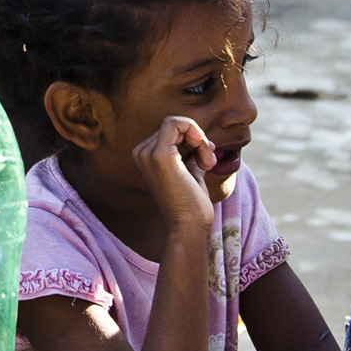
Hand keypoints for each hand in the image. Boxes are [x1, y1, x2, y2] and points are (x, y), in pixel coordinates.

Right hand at [134, 115, 223, 230]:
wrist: (189, 227)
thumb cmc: (191, 203)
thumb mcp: (190, 169)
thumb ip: (190, 152)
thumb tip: (200, 136)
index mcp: (145, 156)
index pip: (170, 131)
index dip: (192, 139)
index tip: (206, 159)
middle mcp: (141, 153)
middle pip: (174, 125)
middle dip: (197, 140)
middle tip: (209, 162)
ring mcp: (147, 154)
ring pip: (176, 123)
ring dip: (200, 140)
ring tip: (208, 163)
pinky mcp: (158, 155)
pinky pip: (177, 123)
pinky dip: (197, 135)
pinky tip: (205, 159)